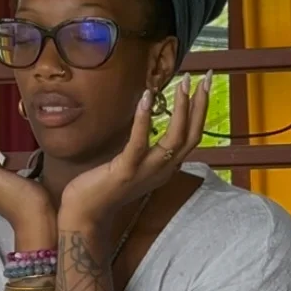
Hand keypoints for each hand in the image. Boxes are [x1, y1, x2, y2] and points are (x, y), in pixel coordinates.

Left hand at [60, 71, 211, 225]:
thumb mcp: (133, 165)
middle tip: (204, 77)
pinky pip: (139, 143)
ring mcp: (146, 172)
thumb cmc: (104, 187)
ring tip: (183, 83)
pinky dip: (144, 120)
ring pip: (174, 139)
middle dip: (200, 105)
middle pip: (191, 135)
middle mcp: (162, 170)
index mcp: (165, 168)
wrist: (86, 214)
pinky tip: (146, 98)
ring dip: (182, 109)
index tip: (204, 85)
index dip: (201, 111)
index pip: (192, 136)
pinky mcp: (126, 171)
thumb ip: (145, 149)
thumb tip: (148, 122)